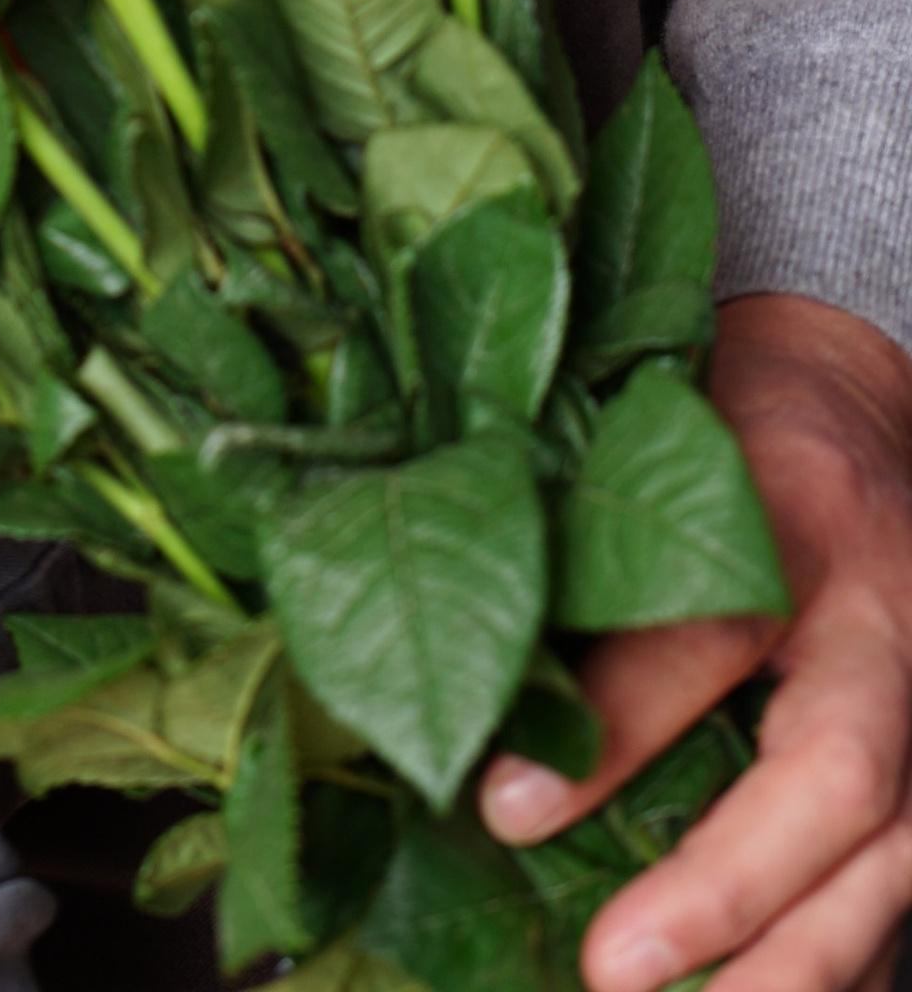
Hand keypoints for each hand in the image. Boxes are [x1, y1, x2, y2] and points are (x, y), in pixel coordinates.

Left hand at [478, 294, 911, 990]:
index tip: (504, 803)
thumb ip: (593, 556)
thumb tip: (478, 702)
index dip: (617, 724)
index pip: (712, 632)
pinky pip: (900, 894)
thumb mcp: (661, 452)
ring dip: (795, 967)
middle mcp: (892, 629)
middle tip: (613, 970)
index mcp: (803, 522)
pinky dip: (839, 966)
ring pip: (893, 866)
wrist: (857, 412)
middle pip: (841, 778)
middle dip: (730, 891)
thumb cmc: (735, 429)